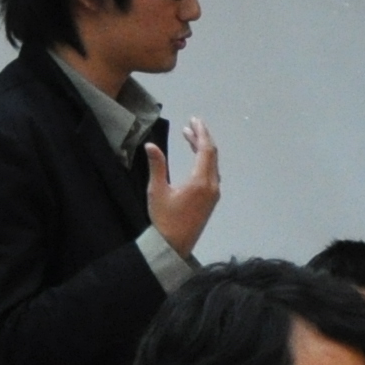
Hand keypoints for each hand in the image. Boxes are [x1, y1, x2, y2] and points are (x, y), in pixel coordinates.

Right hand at [146, 117, 220, 253]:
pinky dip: (204, 160)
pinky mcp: (211, 199)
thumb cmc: (164, 219)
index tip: (194, 120)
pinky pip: (212, 173)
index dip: (201, 133)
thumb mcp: (157, 191)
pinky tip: (195, 156)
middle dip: (202, 137)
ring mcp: (214, 193)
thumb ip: (157, 166)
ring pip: (212, 164)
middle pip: (212, 155)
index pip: (206, 150)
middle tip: (191, 123)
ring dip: (203, 148)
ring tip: (189, 135)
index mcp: (201, 182)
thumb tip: (150, 145)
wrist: (174, 245)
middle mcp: (212, 186)